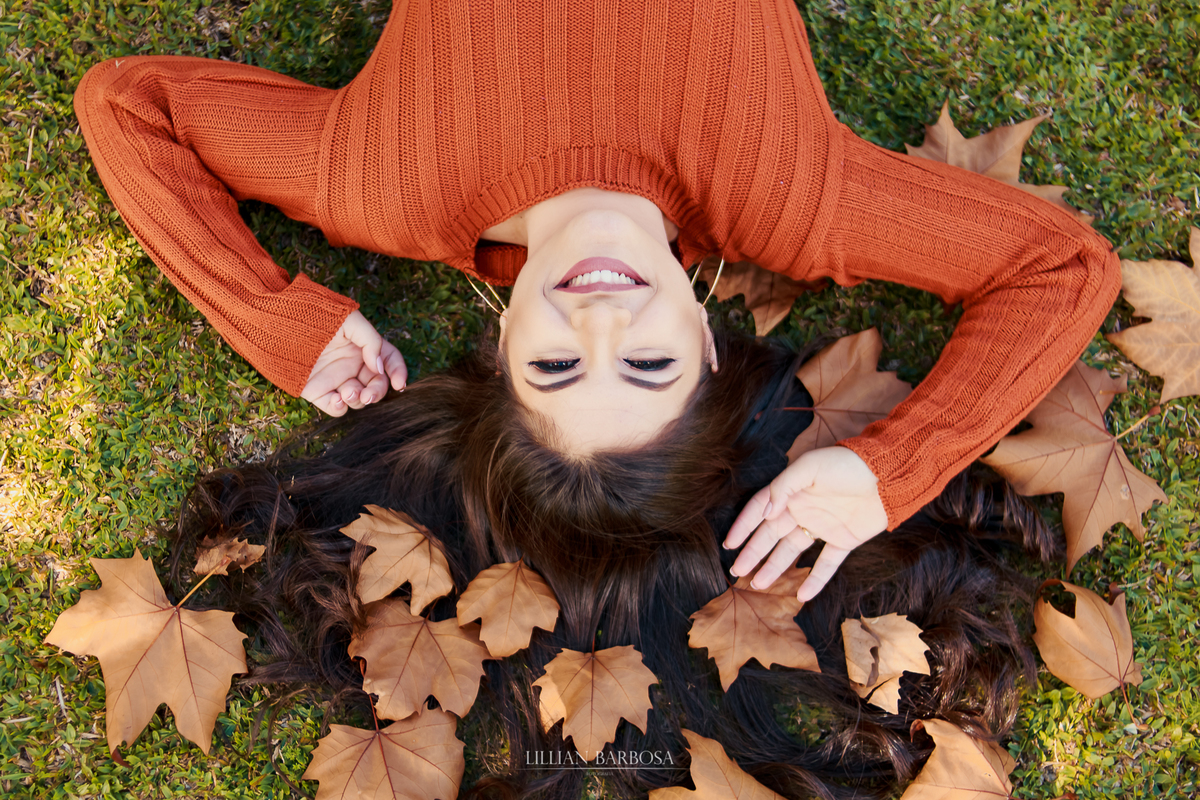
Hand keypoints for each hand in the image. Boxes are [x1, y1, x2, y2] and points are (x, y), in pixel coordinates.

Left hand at [300, 311, 407, 415]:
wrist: (277, 321)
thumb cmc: (314, 315)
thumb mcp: (349, 320)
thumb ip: (371, 341)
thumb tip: (380, 367)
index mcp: (363, 346)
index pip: (389, 360)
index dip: (398, 372)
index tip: (400, 383)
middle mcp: (352, 364)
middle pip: (376, 384)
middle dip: (377, 392)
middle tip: (368, 394)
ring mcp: (336, 379)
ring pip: (358, 399)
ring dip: (358, 399)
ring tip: (347, 392)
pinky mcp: (318, 392)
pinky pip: (335, 407)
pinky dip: (340, 408)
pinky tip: (337, 399)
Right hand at [723, 446, 887, 601]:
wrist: (888, 474)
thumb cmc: (847, 463)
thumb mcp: (809, 466)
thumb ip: (783, 487)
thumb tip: (765, 514)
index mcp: (792, 491)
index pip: (760, 510)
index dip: (744, 526)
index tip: (730, 544)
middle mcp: (803, 510)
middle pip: (771, 535)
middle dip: (753, 553)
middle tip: (737, 571)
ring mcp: (823, 527)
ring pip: (792, 551)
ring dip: (775, 568)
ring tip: (759, 584)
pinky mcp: (843, 540)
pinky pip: (826, 564)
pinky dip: (815, 580)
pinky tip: (802, 596)